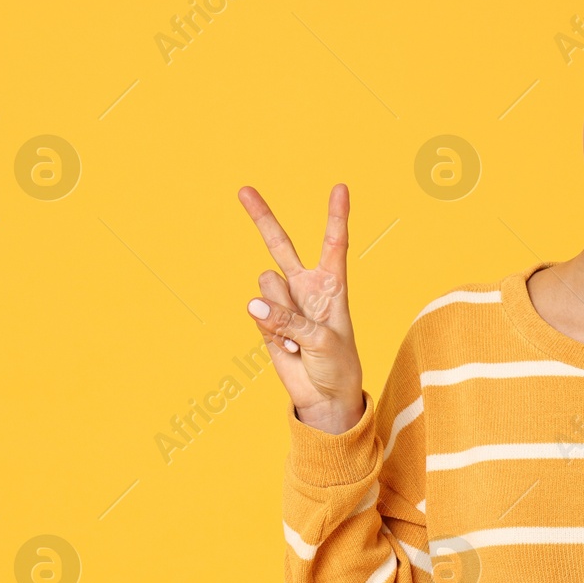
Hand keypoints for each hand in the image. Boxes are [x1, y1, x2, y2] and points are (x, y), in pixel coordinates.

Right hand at [238, 183, 364, 432]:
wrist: (324, 396)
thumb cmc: (337, 365)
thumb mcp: (324, 341)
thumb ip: (291, 321)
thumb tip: (254, 304)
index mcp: (332, 285)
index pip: (334, 243)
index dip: (337, 215)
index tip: (340, 187)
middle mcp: (305, 287)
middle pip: (281, 245)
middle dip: (262, 217)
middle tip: (243, 189)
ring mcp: (283, 303)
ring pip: (266, 285)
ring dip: (279, 311)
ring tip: (297, 337)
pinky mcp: (266, 322)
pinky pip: (258, 314)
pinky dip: (271, 333)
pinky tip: (287, 348)